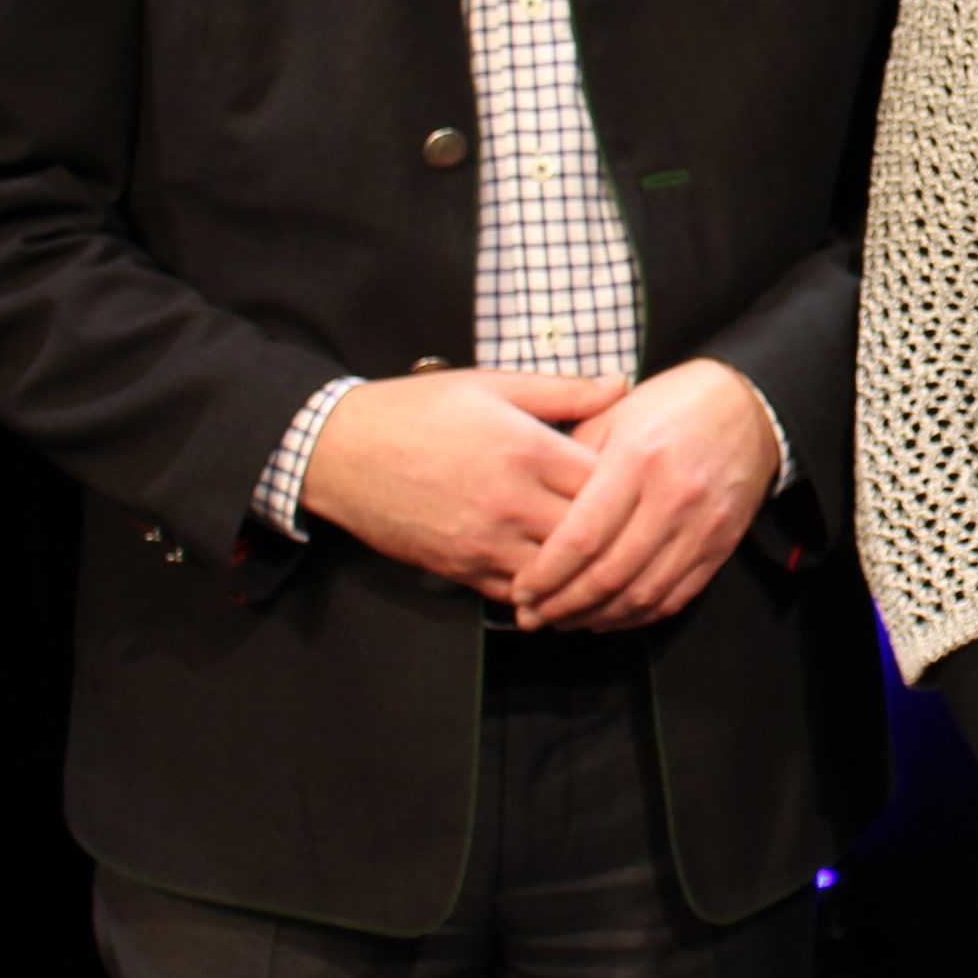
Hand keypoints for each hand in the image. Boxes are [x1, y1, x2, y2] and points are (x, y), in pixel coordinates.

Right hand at [298, 369, 618, 593]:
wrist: (339, 451)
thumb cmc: (417, 410)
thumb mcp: (493, 384)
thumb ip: (564, 389)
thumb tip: (621, 383)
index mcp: (526, 449)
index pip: (606, 480)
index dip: (629, 483)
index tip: (638, 478)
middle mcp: (510, 501)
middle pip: (590, 532)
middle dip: (614, 531)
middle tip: (633, 525)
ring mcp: (484, 541)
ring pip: (559, 573)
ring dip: (581, 569)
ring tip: (603, 559)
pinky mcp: (460, 569)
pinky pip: (518, 594)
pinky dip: (543, 590)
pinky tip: (559, 580)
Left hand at [509, 360, 780, 630]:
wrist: (748, 408)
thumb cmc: (674, 406)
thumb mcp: (614, 414)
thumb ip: (572, 461)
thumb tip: (535, 513)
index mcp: (638, 459)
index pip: (583, 537)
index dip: (546, 573)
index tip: (521, 588)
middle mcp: (673, 497)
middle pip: (609, 574)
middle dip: (562, 604)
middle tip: (532, 614)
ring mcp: (702, 527)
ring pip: (641, 595)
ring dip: (595, 617)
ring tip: (563, 621)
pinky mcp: (720, 546)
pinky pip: (674, 597)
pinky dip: (636, 616)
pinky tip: (608, 617)